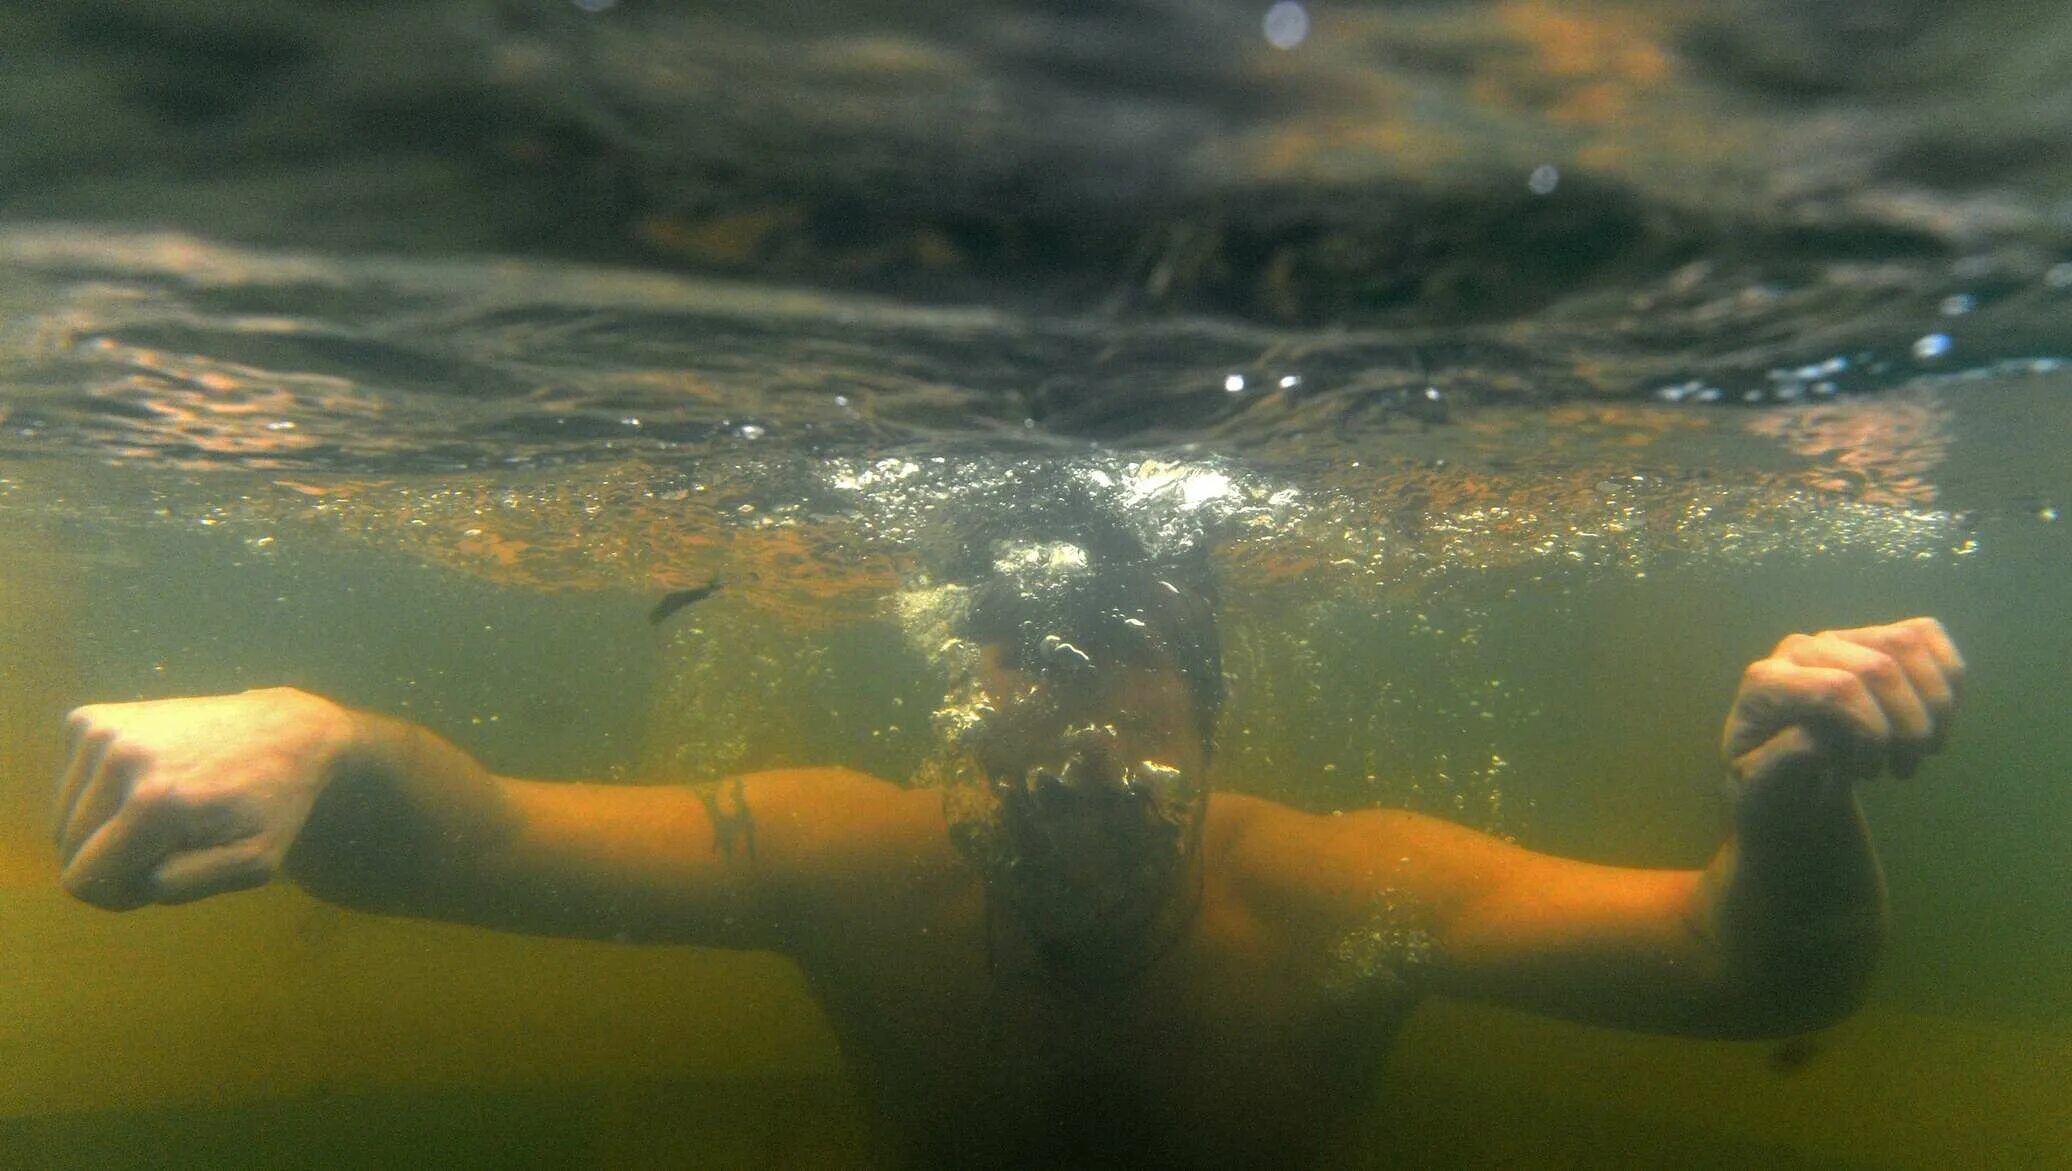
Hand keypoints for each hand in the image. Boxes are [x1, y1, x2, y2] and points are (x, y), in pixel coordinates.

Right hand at [54, 688, 355, 909]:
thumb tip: (133, 875)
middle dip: (111, 859)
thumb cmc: (272, 805)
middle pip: (68, 849)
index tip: (162, 872)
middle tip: (170, 840)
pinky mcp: (89, 718)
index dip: (118, 893)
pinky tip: (148, 778)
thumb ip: (188, 885)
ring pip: (63, 818)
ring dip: (104, 826)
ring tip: (163, 808)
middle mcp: (118, 759)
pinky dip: (99, 793)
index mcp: (153, 803)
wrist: (284, 731)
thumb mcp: (254, 864)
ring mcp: (100, 731)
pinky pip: (67, 784)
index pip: (83, 881)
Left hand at [1722, 618, 1963, 804]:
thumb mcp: (1762, 788)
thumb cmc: (1772, 781)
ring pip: (1908, 644)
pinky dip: (1948, 680)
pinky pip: (1927, 635)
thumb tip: (1817, 740)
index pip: (1836, 689)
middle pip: (1879, 666)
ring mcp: (1840, 637)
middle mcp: (1801, 648)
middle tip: (1902, 771)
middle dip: (1909, 726)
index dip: (1872, 731)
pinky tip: (1936, 721)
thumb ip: (1779, 765)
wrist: (1784, 770)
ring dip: (1934, 705)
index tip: (1871, 774)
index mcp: (1767, 682)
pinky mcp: (1874, 636)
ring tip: (1921, 751)